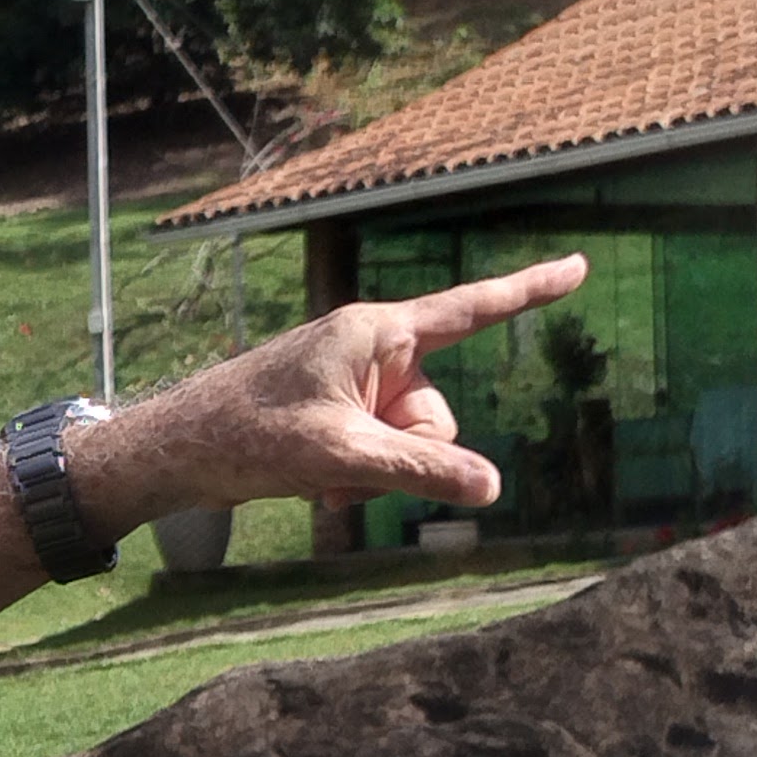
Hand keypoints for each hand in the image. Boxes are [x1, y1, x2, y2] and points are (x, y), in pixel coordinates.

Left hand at [78, 255, 589, 530]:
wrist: (176, 452)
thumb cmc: (246, 437)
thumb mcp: (339, 457)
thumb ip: (418, 469)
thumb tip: (491, 486)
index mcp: (375, 333)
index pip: (471, 310)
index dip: (530, 291)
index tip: (580, 267)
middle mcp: (369, 350)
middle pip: (437, 415)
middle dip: (408, 454)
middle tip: (344, 469)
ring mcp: (353, 385)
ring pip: (410, 443)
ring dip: (377, 474)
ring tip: (321, 480)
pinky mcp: (337, 414)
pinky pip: (380, 453)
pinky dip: (359, 477)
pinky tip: (317, 489)